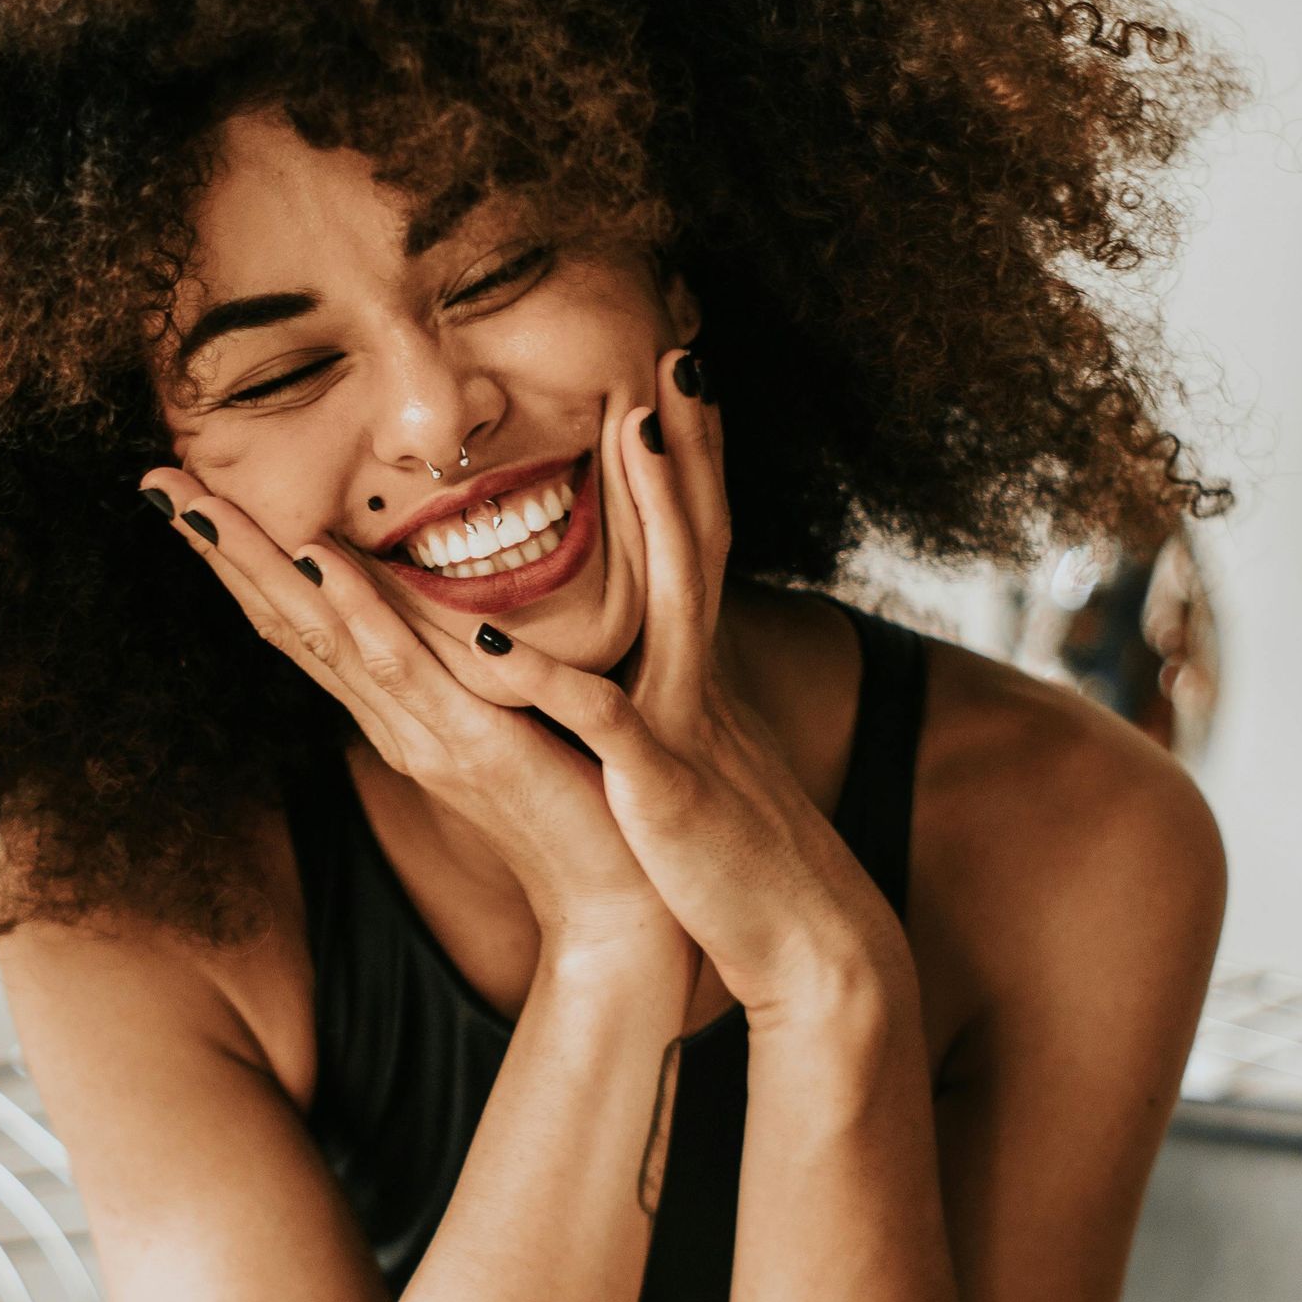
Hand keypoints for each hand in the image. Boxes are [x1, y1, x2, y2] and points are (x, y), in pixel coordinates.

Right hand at [139, 468, 694, 982]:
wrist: (617, 901)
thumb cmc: (576, 805)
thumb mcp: (510, 719)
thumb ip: (469, 669)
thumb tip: (443, 609)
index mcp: (398, 711)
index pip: (303, 623)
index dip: (244, 560)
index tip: (191, 495)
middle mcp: (393, 721)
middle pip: (287, 622)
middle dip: (221, 550)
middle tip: (155, 481)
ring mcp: (424, 734)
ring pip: (324, 636)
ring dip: (258, 566)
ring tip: (200, 504)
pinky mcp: (475, 747)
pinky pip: (406, 669)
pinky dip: (359, 612)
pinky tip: (320, 562)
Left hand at [445, 350, 910, 1033]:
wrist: (807, 948)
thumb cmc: (736, 864)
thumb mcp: (700, 764)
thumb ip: (670, 708)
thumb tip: (646, 671)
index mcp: (697, 675)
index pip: (698, 547)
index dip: (691, 465)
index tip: (677, 383)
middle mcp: (699, 679)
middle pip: (702, 538)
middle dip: (690, 447)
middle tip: (680, 353)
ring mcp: (686, 724)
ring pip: (672, 595)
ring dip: (658, 511)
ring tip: (633, 430)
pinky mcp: (661, 784)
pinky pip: (601, 716)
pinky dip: (547, 676)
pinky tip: (494, 634)